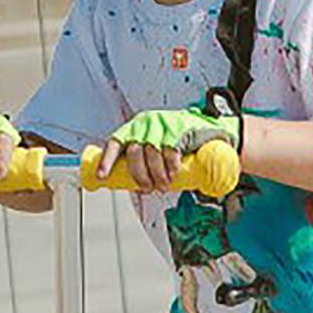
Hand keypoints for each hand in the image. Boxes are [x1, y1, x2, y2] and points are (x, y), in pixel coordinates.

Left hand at [98, 107, 231, 191]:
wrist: (209, 130)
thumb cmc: (180, 140)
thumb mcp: (157, 145)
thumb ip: (145, 160)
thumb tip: (134, 185)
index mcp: (134, 128)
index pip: (115, 143)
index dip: (107, 161)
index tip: (103, 176)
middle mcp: (145, 124)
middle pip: (134, 153)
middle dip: (140, 175)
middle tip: (148, 188)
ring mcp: (162, 124)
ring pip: (152, 154)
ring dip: (157, 174)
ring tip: (163, 186)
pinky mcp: (179, 128)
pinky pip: (171, 150)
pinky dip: (171, 165)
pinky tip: (173, 173)